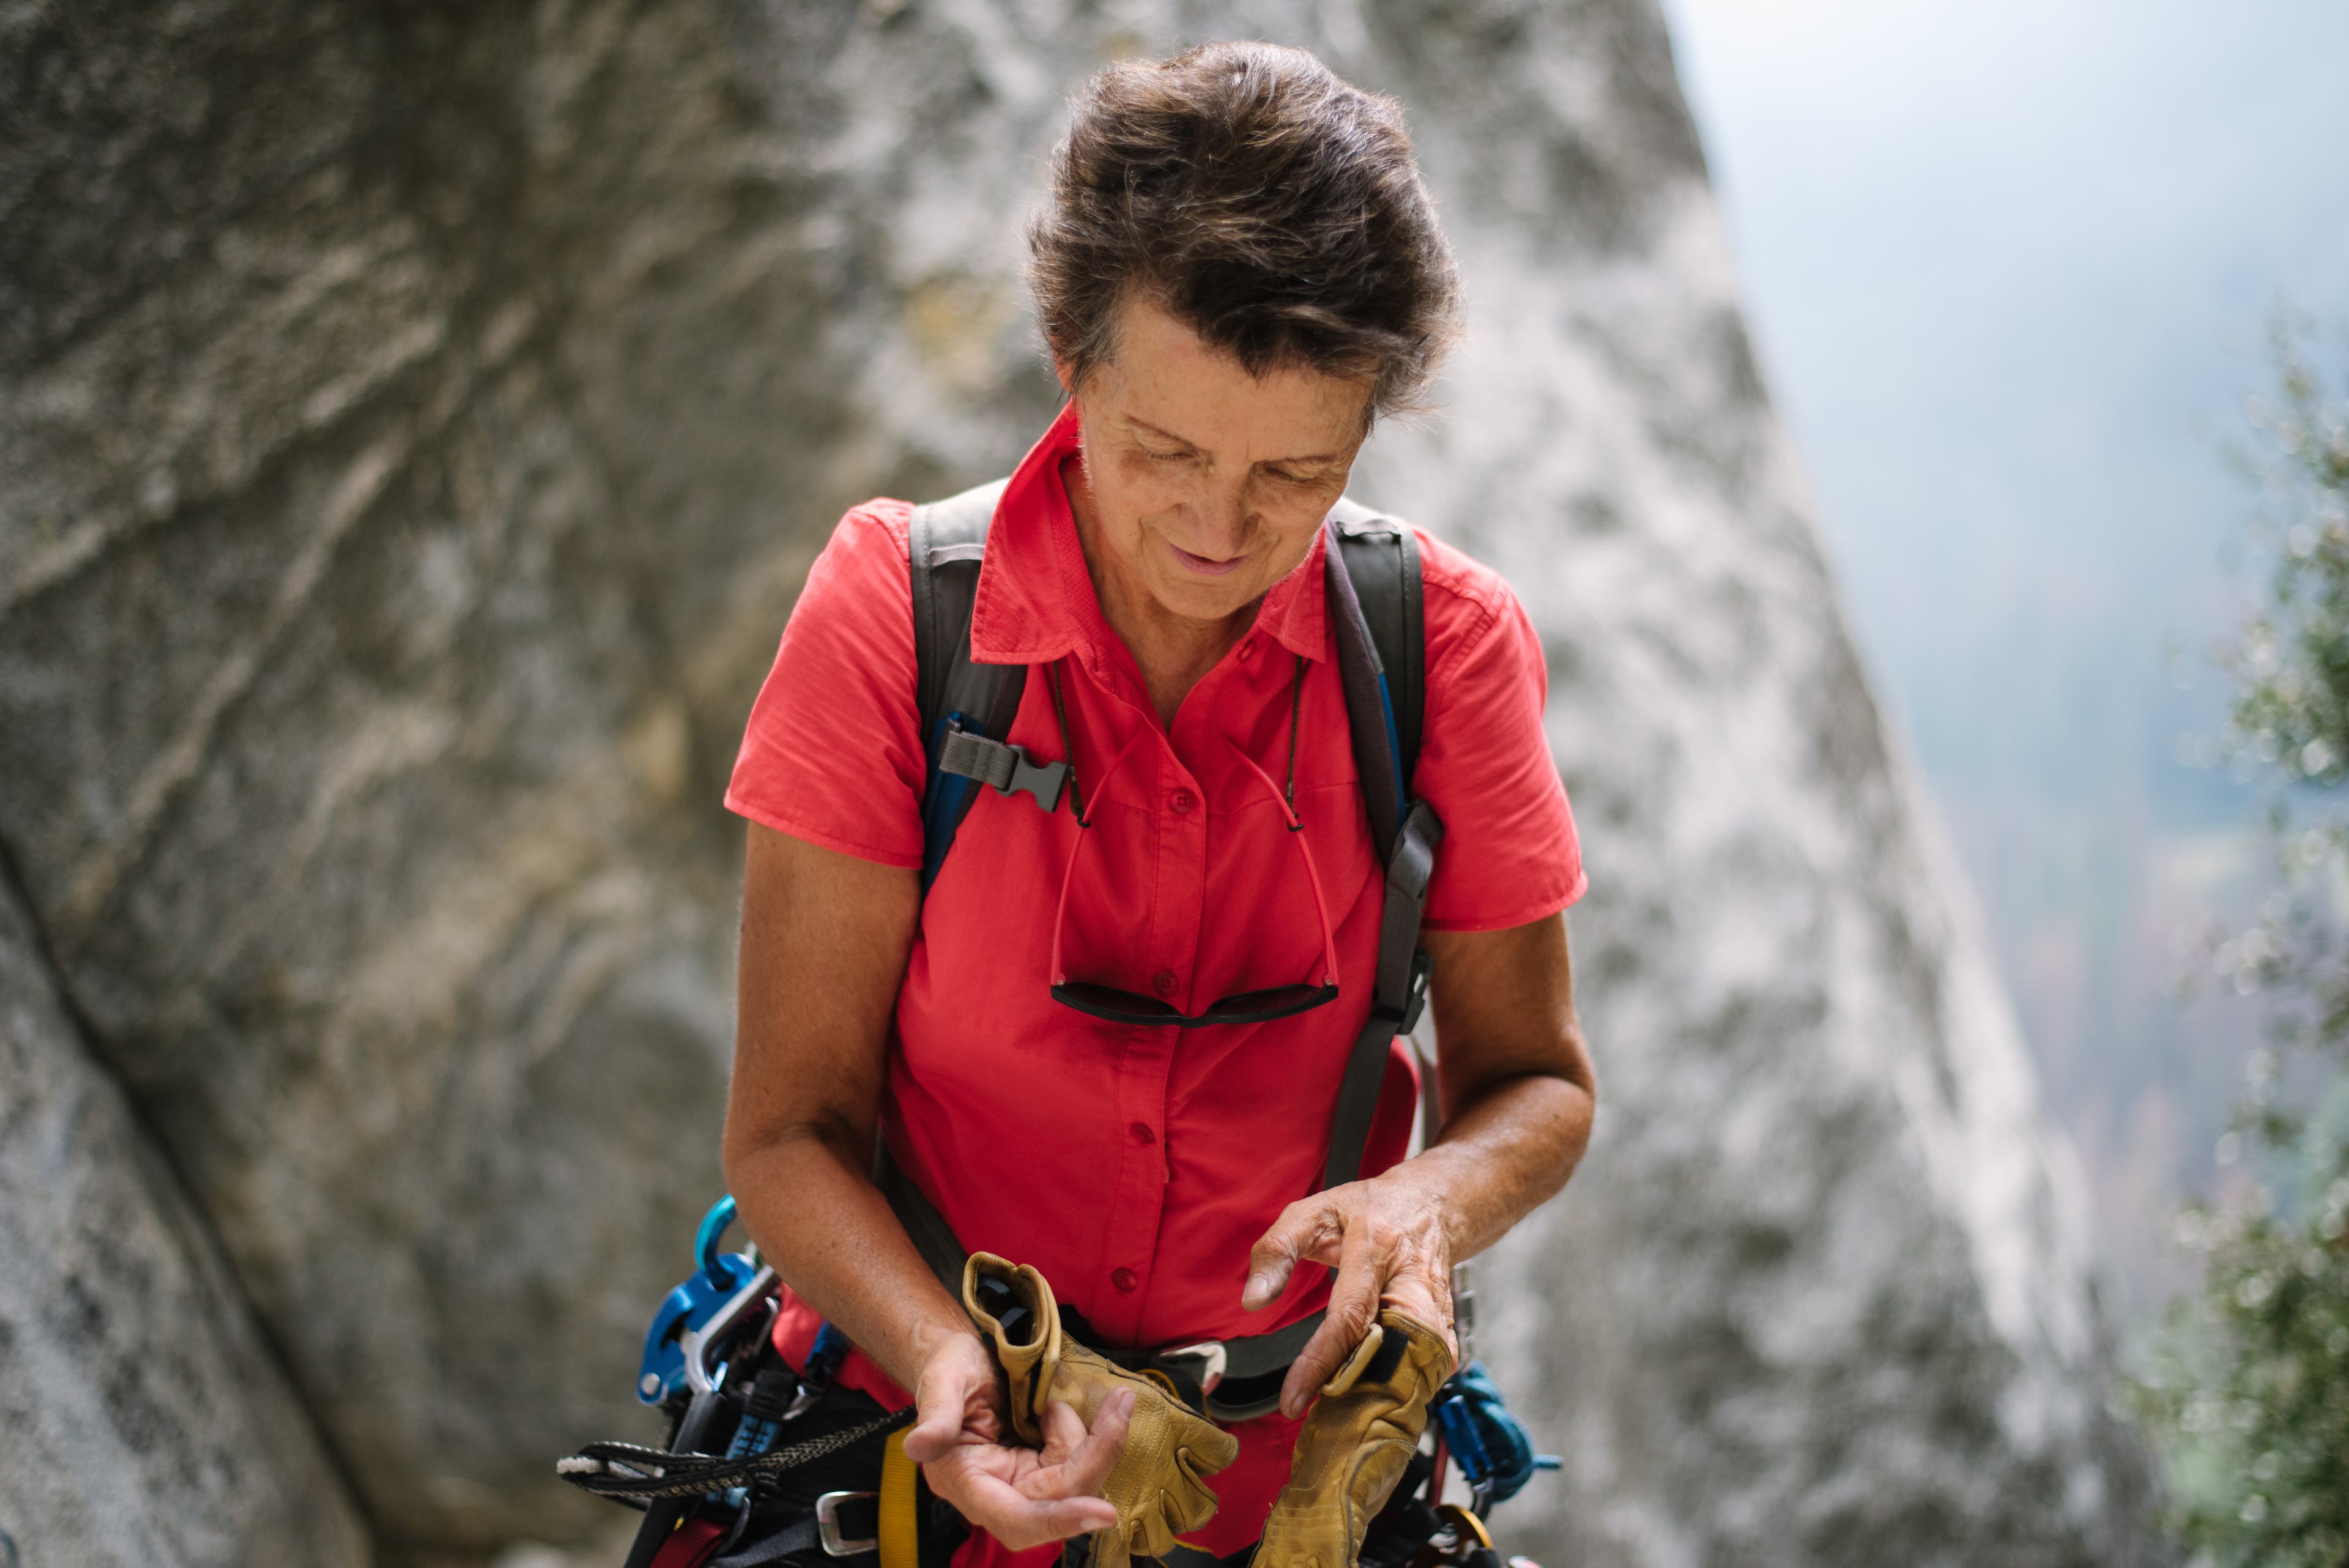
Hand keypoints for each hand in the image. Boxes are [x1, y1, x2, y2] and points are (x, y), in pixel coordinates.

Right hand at [902, 1331, 1130, 1548]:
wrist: (966, 1359)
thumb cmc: (950, 1369)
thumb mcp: (942, 1382)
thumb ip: (936, 1417)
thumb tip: (917, 1446)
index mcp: (966, 1482)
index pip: (1016, 1518)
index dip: (1058, 1520)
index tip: (1103, 1513)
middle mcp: (1000, 1492)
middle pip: (1063, 1498)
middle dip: (1096, 1453)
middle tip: (1121, 1403)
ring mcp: (1026, 1482)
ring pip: (1080, 1479)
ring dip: (1086, 1435)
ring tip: (1049, 1400)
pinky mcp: (1046, 1469)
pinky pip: (1082, 1461)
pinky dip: (1088, 1434)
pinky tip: (1054, 1410)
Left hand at [1242, 1171, 1457, 1416]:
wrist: (1431, 1202)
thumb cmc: (1364, 1210)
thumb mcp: (1312, 1212)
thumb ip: (1277, 1250)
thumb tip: (1252, 1301)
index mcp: (1376, 1245)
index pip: (1349, 1314)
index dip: (1320, 1361)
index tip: (1292, 1401)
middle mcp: (1413, 1277)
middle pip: (1393, 1345)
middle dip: (1360, 1387)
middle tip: (1324, 1419)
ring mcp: (1438, 1303)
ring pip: (1421, 1361)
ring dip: (1385, 1392)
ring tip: (1347, 1418)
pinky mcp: (1450, 1323)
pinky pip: (1433, 1365)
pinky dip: (1408, 1387)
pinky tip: (1381, 1401)